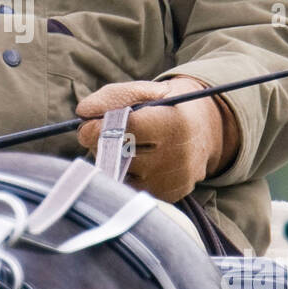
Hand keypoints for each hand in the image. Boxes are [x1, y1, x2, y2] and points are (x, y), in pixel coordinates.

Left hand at [75, 76, 238, 203]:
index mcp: (174, 123)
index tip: (87, 125)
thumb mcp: (145, 92)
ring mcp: (173, 180)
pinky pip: (130, 187)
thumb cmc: (165, 107)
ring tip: (120, 147)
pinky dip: (124, 175)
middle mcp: (177, 156)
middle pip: (119, 154)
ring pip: (121, 174)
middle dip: (101, 143)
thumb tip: (83, 112)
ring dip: (110, 161)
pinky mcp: (169, 196)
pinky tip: (133, 163)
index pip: (126, 129)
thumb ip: (112, 97)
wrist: (204, 131)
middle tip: (102, 134)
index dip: (99, 127)